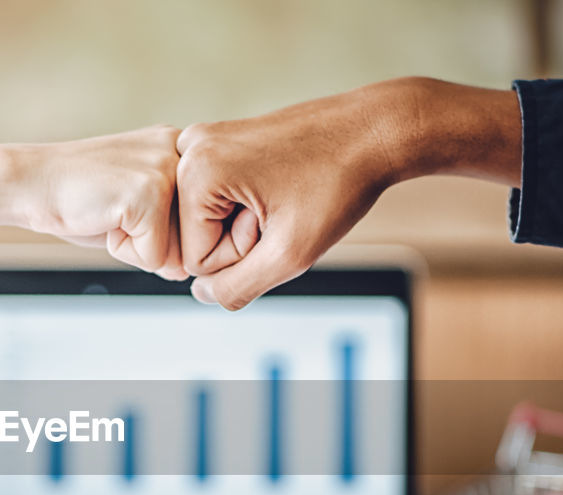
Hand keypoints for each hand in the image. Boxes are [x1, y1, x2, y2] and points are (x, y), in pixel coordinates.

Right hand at [0, 126, 185, 280]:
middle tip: (113, 210)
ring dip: (138, 247)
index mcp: (182, 149)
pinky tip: (101, 218)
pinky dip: (122, 252)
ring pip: (177, 252)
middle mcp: (182, 152)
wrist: (28, 182)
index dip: (158, 230)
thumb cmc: (79, 198)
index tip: (123, 204)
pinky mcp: (151, 194)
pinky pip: (153, 258)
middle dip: (151, 240)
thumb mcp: (137, 212)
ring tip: (108, 213)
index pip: (199, 221)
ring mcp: (167, 170)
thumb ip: (172, 236)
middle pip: (193, 238)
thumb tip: (189, 270)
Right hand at [176, 78, 521, 308]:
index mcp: (197, 171)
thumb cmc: (338, 184)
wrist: (373, 131)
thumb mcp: (289, 254)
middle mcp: (190, 148)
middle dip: (238, 238)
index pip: (196, 260)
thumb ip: (237, 287)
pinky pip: (217, 199)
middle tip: (281, 206)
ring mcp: (203, 141)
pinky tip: (276, 185)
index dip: (243, 254)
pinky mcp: (220, 141)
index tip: (277, 217)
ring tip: (281, 194)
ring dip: (243, 222)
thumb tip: (201, 294)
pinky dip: (245, 204)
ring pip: (206, 221)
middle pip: (195, 238)